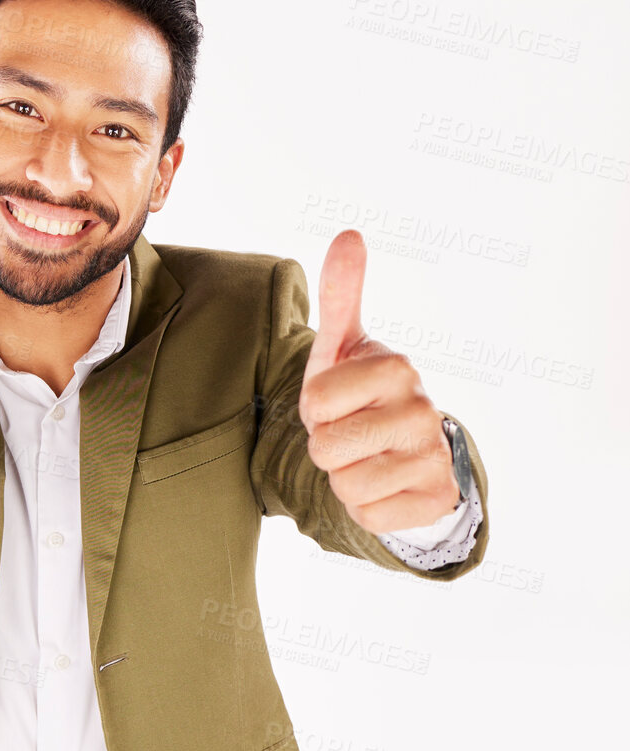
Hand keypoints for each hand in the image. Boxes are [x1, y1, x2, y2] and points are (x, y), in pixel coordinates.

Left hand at [298, 229, 460, 533]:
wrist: (408, 451)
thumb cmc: (362, 395)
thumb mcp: (344, 347)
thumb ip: (342, 294)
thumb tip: (350, 234)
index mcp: (397, 367)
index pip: (315, 402)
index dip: (315, 410)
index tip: (338, 404)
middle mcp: (423, 409)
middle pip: (328, 447)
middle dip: (327, 448)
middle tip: (351, 435)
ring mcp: (433, 457)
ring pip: (348, 486)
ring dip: (345, 479)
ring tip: (367, 459)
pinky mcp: (435, 500)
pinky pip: (370, 516)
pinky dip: (368, 509)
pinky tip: (386, 486)